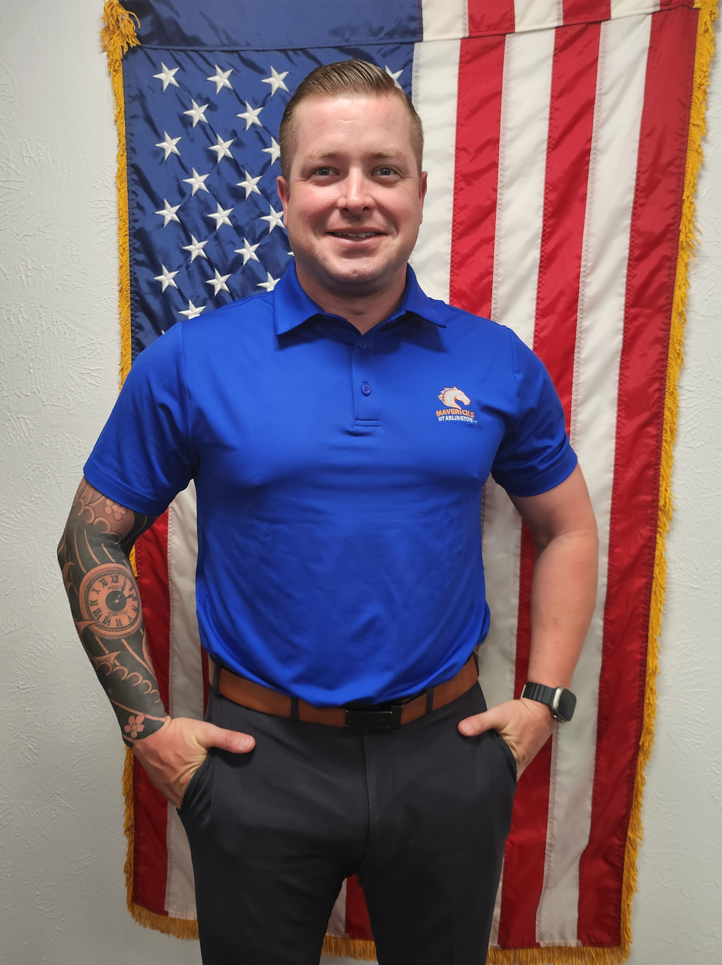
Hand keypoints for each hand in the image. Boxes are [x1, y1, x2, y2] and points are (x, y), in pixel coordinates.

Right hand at [130, 716, 254, 807]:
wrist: (147, 731)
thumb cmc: (176, 733)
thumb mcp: (204, 732)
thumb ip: (227, 739)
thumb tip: (251, 744)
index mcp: (191, 785)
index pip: (212, 798)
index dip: (224, 796)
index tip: (237, 795)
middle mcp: (178, 794)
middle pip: (200, 800)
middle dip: (212, 797)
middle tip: (230, 793)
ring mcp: (169, 792)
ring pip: (190, 798)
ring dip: (200, 794)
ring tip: (215, 790)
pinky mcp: (163, 787)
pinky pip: (180, 795)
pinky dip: (189, 791)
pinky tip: (198, 786)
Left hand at [458, 698, 555, 777]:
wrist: (542, 709)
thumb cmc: (522, 714)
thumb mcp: (499, 714)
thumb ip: (480, 722)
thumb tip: (461, 729)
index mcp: (513, 760)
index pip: (494, 775)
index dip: (480, 775)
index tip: (466, 773)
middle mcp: (518, 766)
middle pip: (498, 775)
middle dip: (485, 774)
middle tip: (468, 771)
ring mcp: (521, 763)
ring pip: (503, 771)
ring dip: (493, 769)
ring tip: (475, 766)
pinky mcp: (522, 757)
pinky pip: (508, 765)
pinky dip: (499, 763)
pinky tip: (489, 759)